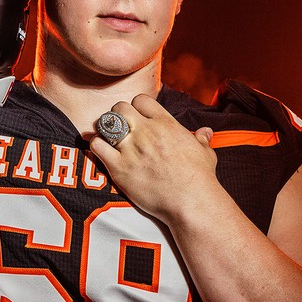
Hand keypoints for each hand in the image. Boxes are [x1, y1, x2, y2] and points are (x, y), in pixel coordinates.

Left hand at [88, 93, 218, 222]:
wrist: (191, 201)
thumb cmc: (200, 178)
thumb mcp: (205, 153)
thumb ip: (201, 139)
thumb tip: (205, 132)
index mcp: (166, 124)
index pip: (141, 100)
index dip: (137, 108)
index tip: (139, 119)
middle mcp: (146, 132)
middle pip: (120, 107)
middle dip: (119, 116)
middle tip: (121, 129)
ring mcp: (131, 148)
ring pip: (106, 124)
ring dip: (105, 130)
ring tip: (109, 139)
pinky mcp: (120, 168)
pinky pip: (97, 146)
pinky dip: (97, 146)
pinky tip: (103, 153)